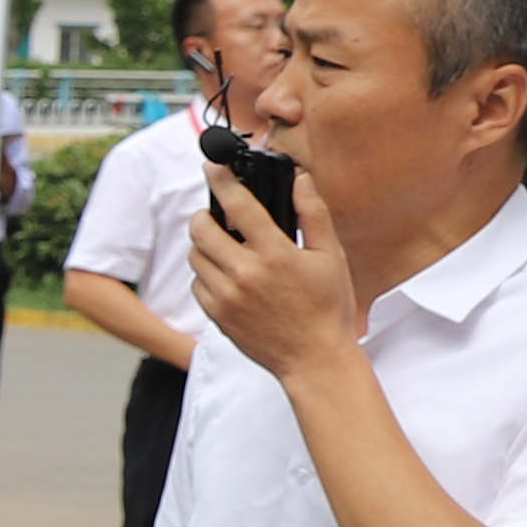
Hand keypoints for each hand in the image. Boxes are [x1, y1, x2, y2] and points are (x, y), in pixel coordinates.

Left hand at [190, 160, 361, 379]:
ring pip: (195, 256)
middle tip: (219, 216)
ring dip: (205, 245)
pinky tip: (229, 276)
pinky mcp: (217, 315)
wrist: (314, 359)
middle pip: (201, 229)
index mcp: (275, 254)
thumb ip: (313, 214)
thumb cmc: (328, 307)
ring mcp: (226, 296)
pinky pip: (198, 284)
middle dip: (205, 215)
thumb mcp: (330, 257)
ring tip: (228, 247)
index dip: (221, 180)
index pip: (238, 205)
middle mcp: (245, 273)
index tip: (212, 167)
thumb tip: (300, 180)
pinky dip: (207, 274)